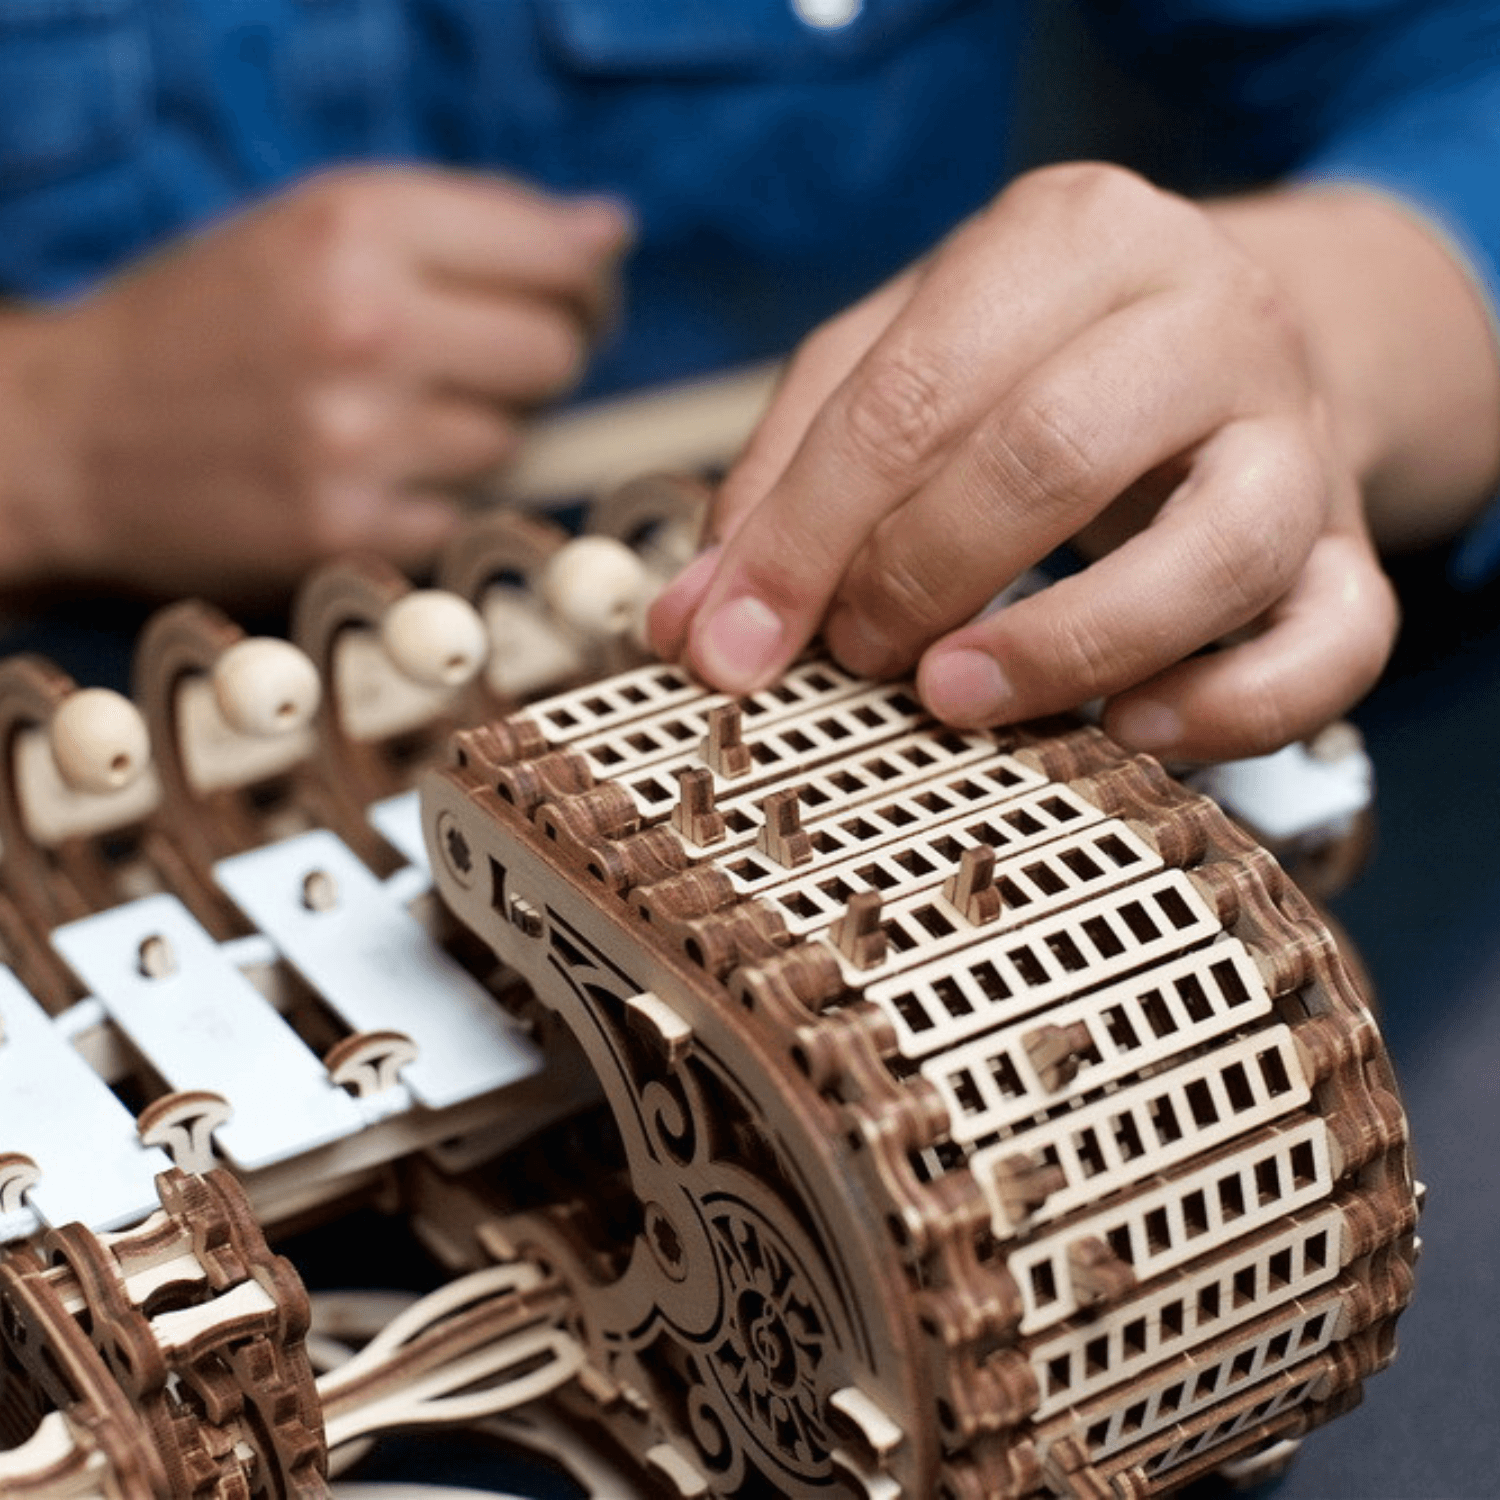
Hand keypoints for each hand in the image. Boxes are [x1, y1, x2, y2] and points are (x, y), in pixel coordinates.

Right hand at [7, 165, 629, 596]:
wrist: (75, 436)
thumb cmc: (209, 322)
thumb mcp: (317, 226)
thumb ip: (471, 221)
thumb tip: (611, 232)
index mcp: (356, 224)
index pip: (560, 257)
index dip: (586, 285)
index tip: (576, 300)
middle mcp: (362, 324)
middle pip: (556, 354)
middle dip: (540, 360)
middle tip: (483, 364)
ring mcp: (356, 436)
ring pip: (514, 441)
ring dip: (481, 433)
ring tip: (398, 417)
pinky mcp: (349, 530)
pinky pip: (467, 514)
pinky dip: (440, 500)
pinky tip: (377, 476)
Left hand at [651, 163, 1398, 761]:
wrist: (1224, 341)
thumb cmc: (1027, 361)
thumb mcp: (891, 367)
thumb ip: (786, 480)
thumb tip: (694, 626)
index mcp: (1069, 239)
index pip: (908, 394)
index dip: (801, 538)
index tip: (730, 648)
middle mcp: (1205, 314)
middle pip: (1050, 452)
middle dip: (917, 578)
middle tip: (854, 654)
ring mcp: (1297, 434)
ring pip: (1217, 548)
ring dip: (1061, 648)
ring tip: (952, 698)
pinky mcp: (1347, 545)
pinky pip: (1336, 643)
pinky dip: (1230, 710)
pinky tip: (1126, 730)